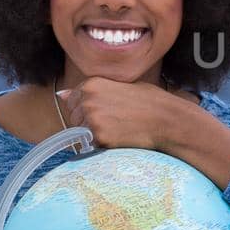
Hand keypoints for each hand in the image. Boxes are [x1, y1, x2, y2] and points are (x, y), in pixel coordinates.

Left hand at [55, 75, 184, 150]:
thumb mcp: (122, 86)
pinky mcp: (99, 137)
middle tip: (114, 122)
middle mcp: (88, 100)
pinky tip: (120, 138)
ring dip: (94, 134)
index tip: (104, 111)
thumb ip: (92, 90)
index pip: (72, 99)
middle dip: (87, 121)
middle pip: (74, 116)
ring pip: (80, 132)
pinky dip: (102, 144)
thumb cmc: (150, 102)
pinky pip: (91, 145)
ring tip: (118, 130)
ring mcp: (92, 119)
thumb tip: (61, 94)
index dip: (87, 107)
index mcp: (92, 84)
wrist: (167, 119)